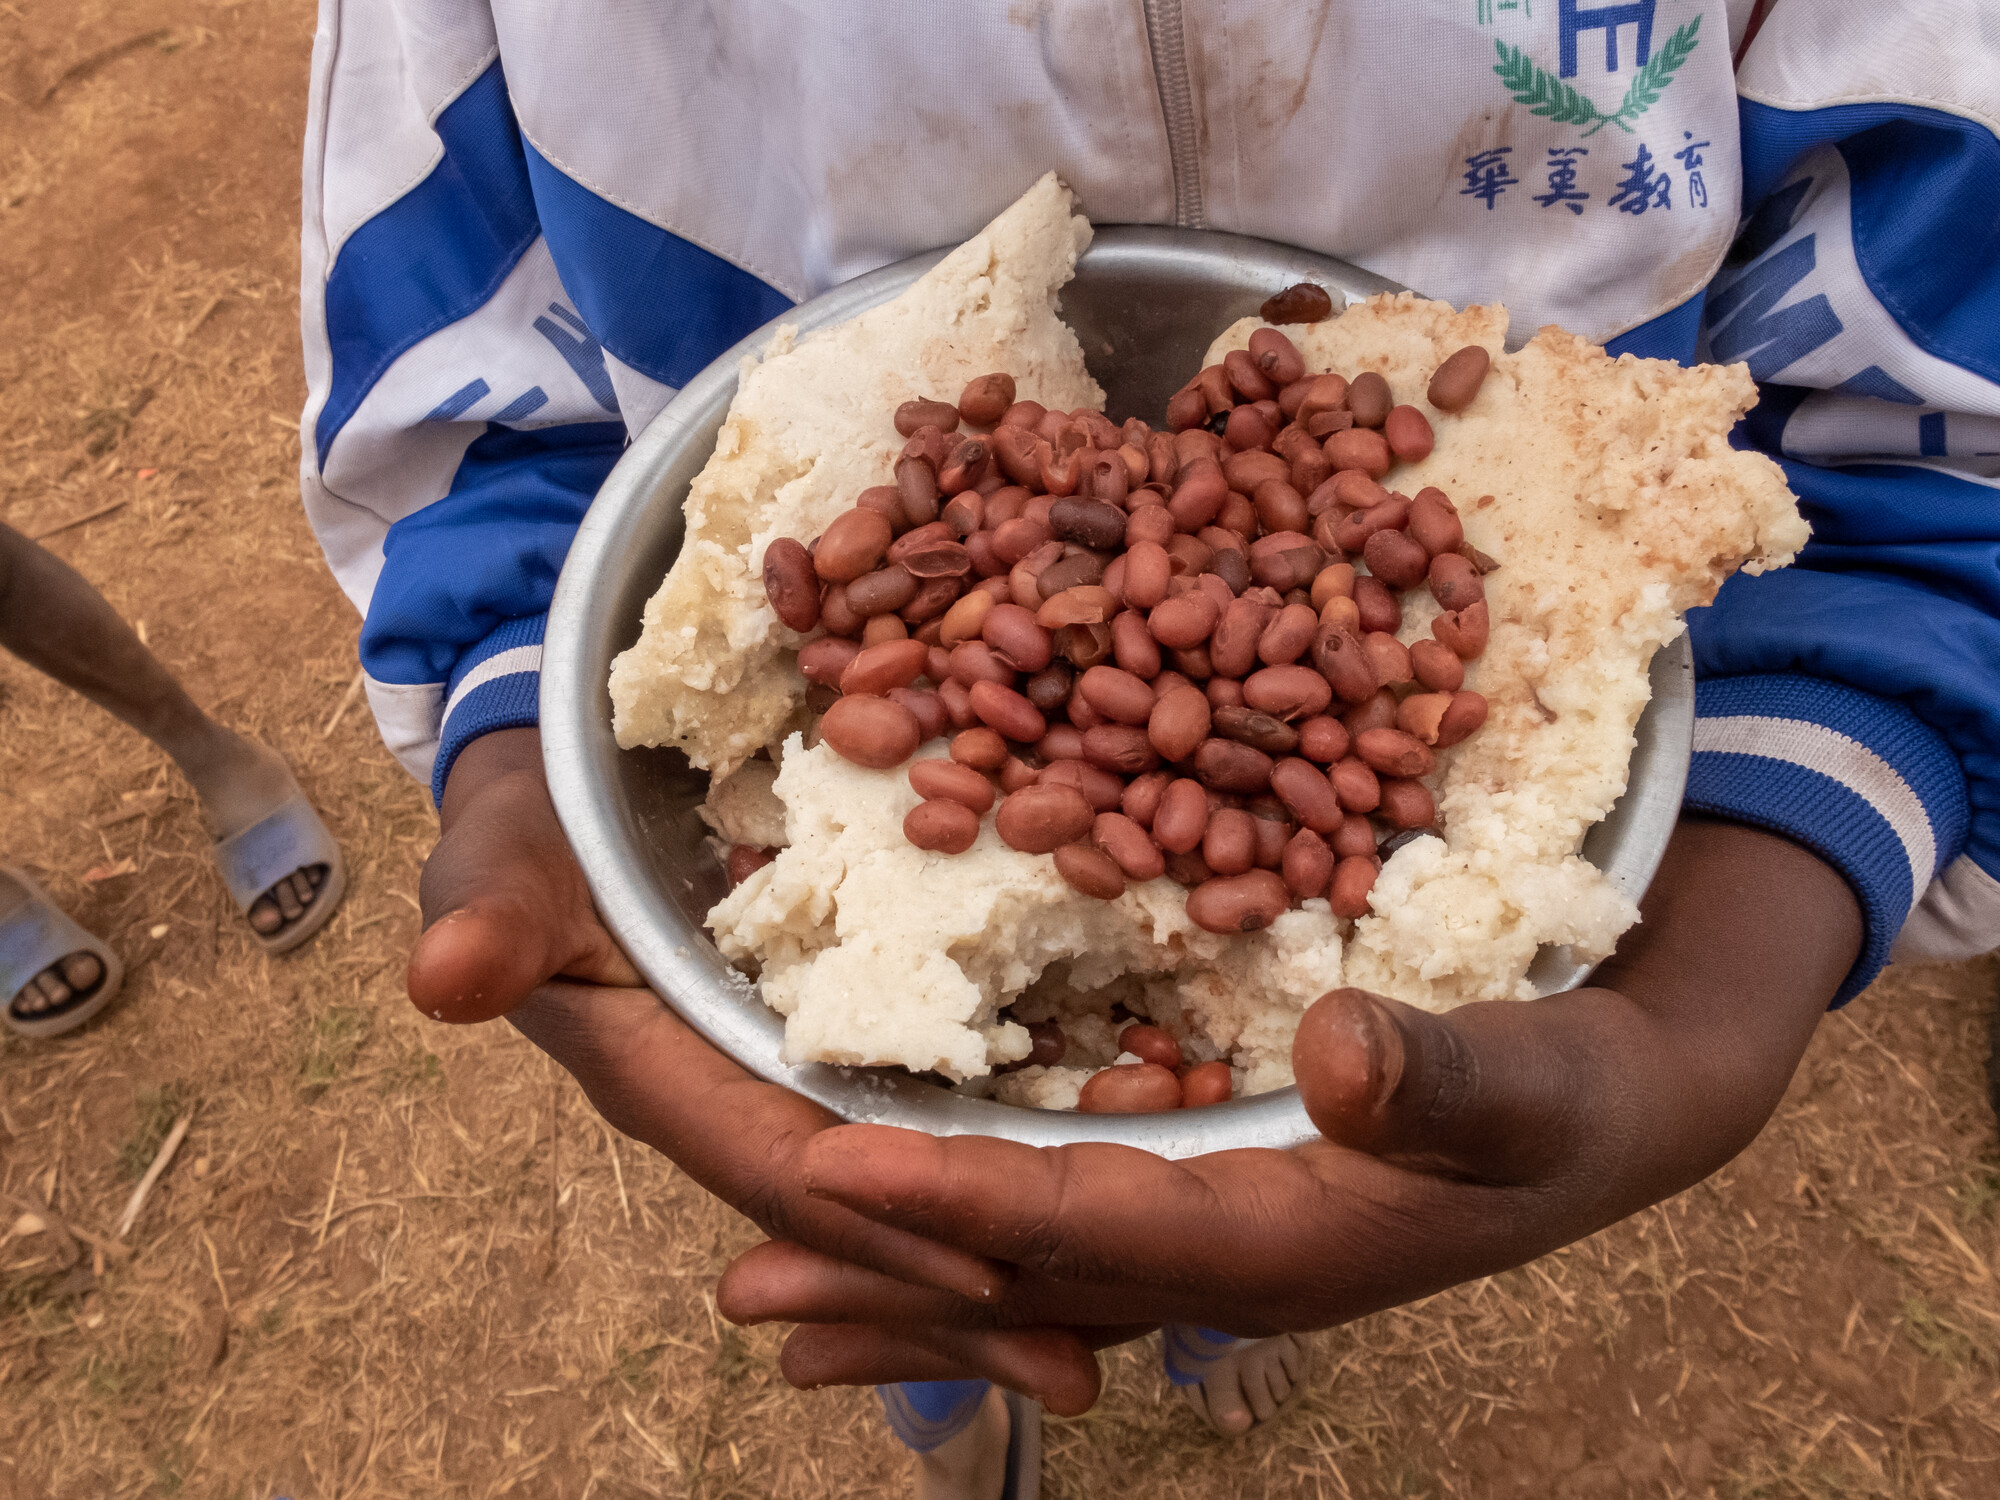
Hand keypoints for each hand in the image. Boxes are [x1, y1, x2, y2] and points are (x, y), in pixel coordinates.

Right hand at [407, 730, 1114, 1410]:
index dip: (875, 1227)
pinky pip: (920, 1110)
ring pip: (904, 1182)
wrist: (568, 793)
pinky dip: (993, 1157)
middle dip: (961, 1294)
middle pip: (863, 1212)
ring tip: (1109, 1319)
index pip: (781, 1168)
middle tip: (1082, 1366)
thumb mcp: (499, 866)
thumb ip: (487, 922)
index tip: (983, 1278)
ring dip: (996, 1251)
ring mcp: (790, 1079)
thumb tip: (444, 978)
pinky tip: (1079, 1185)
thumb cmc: (534, 833)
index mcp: (667, 1081)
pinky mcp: (833, 1039)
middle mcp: (738, 1101)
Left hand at [715, 820, 1861, 1400]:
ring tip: (774, 1314)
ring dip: (904, 1293)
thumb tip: (1331, 1054)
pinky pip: (1073, 1245)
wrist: (1621, 1117)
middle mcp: (1231, 1265)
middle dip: (886, 1284)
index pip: (1083, 1227)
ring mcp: (1221, 1248)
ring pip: (1031, 1279)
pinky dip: (976, 1259)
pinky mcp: (1222, 1210)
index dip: (951, 1204)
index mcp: (1281, 1239)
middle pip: (1023, 1283)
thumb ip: (1442, 1076)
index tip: (822, 1171)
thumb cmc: (1578, 1093)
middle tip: (741, 1288)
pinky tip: (912, 1266)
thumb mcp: (1533, 1079)